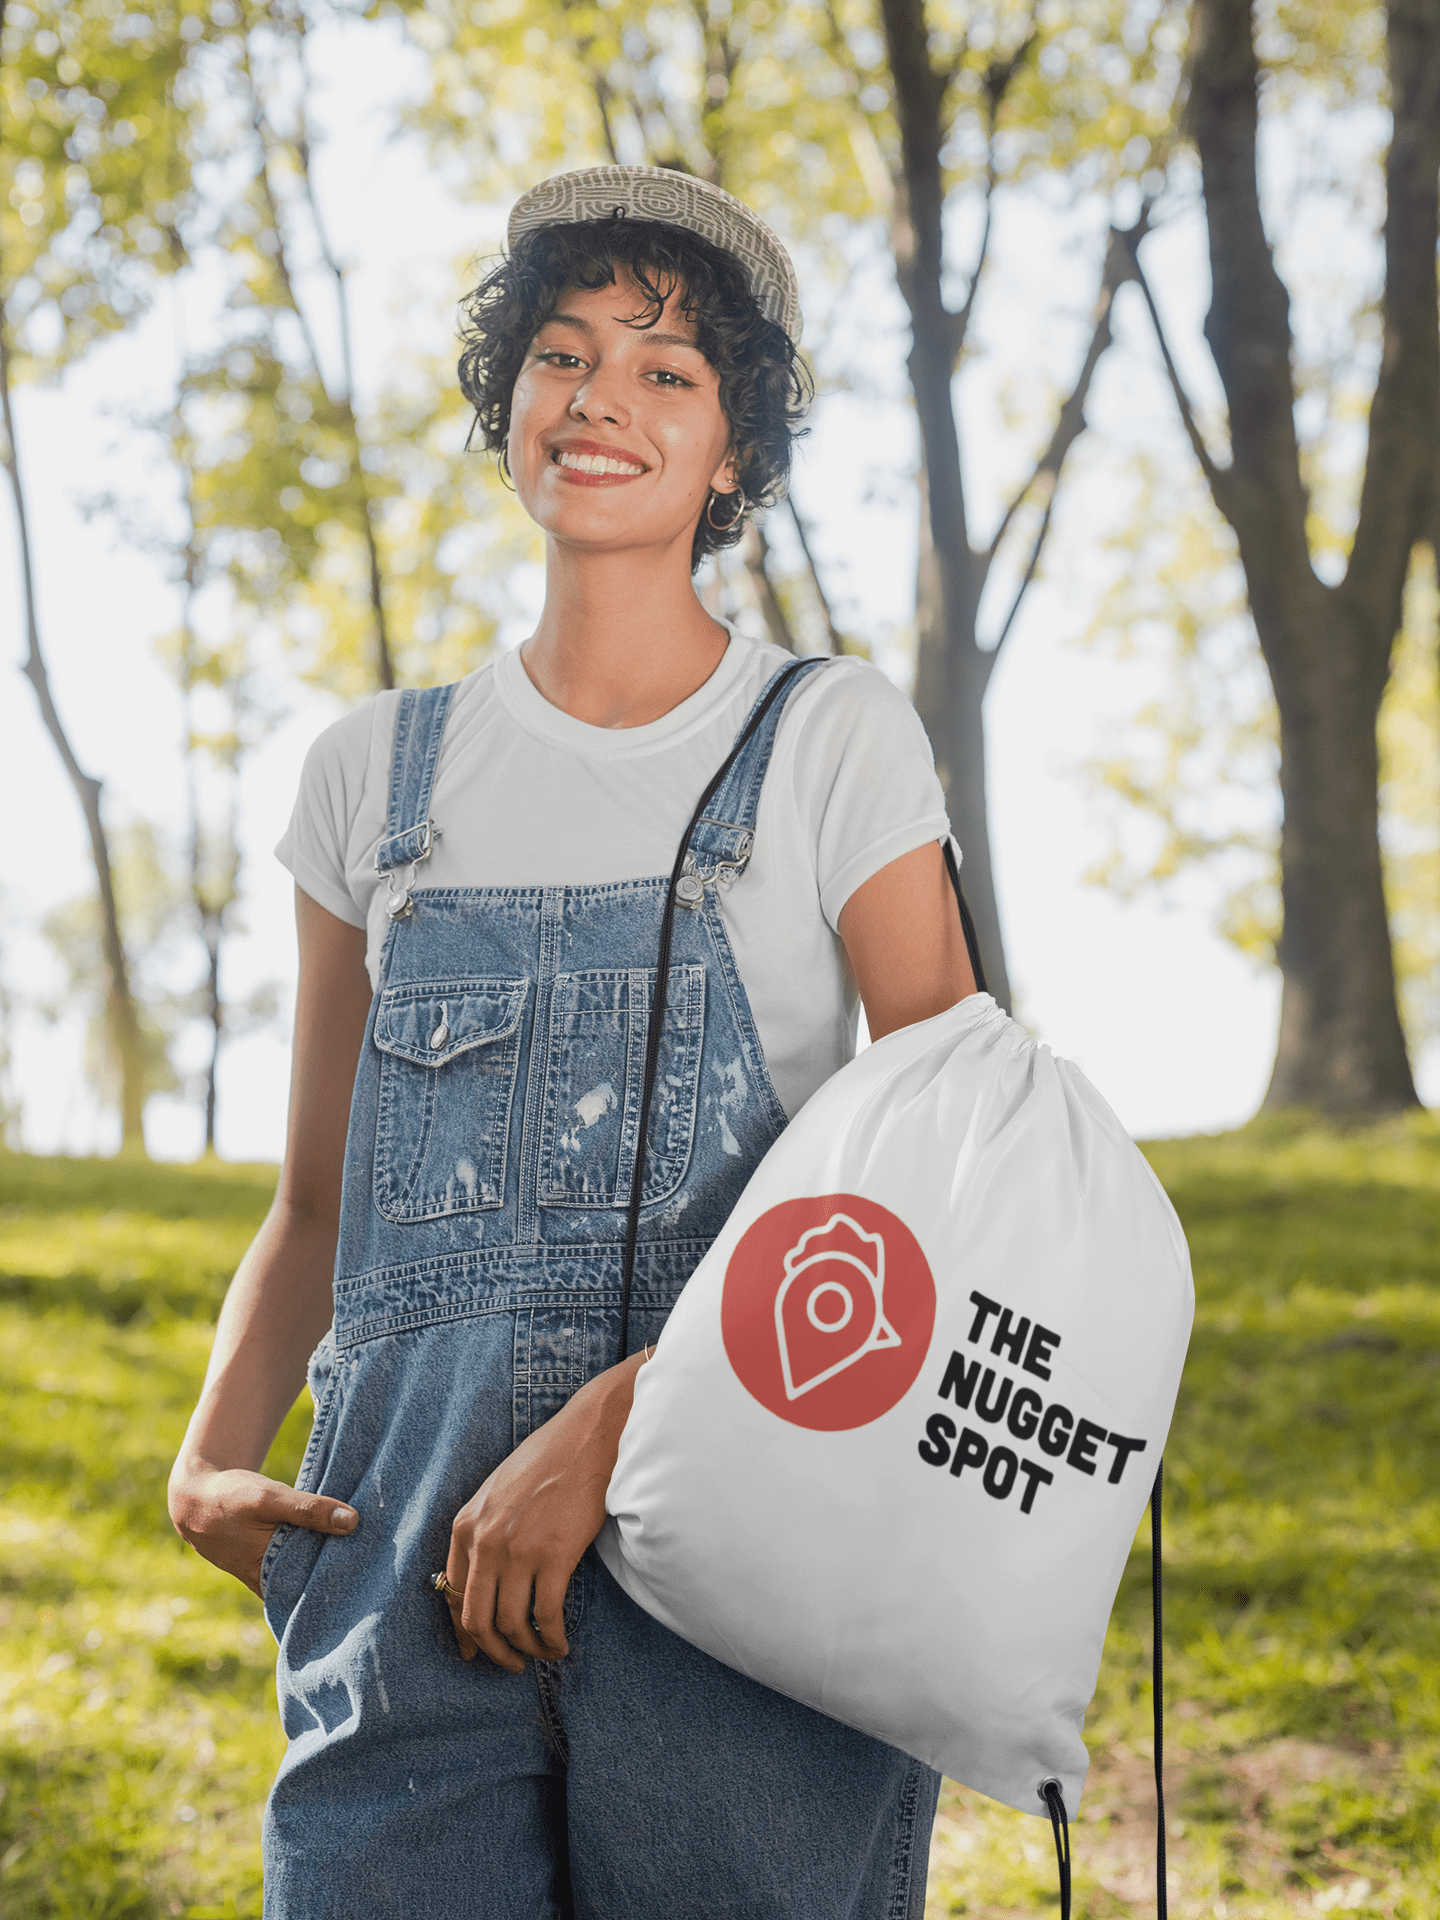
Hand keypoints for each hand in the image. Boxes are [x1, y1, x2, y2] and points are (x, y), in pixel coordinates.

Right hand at [168, 1461, 357, 1598]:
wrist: (196, 1496)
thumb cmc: (232, 1498)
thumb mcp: (270, 1499)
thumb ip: (309, 1510)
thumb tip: (353, 1522)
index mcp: (268, 1577)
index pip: (314, 1593)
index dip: (342, 1587)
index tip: (374, 1580)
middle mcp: (269, 1583)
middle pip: (313, 1585)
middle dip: (341, 1576)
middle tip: (381, 1566)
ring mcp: (268, 1573)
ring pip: (306, 1573)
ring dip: (329, 1563)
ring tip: (369, 1553)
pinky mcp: (269, 1560)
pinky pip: (299, 1562)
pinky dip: (316, 1553)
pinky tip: (342, 1540)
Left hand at [442, 1352, 644, 1669]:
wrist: (588, 1436)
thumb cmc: (548, 1460)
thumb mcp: (497, 1492)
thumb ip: (483, 1532)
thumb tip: (482, 1579)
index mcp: (465, 1525)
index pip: (452, 1595)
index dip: (464, 1632)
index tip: (476, 1650)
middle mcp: (485, 1541)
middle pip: (478, 1619)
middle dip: (493, 1651)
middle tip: (510, 1664)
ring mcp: (518, 1550)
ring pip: (512, 1624)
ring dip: (527, 1650)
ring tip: (543, 1653)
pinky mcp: (554, 1555)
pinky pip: (547, 1615)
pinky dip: (553, 1638)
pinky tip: (561, 1643)